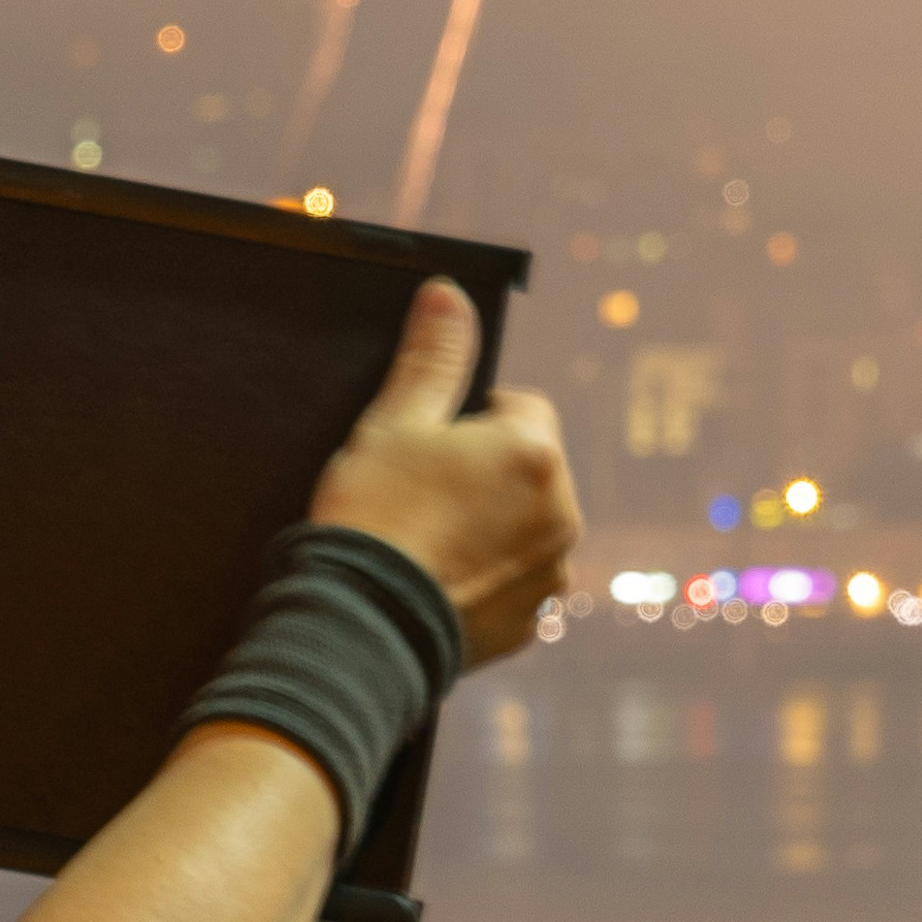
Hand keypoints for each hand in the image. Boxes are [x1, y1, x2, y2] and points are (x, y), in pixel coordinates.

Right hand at [309, 281, 579, 665]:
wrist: (359, 628)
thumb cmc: (374, 515)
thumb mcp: (394, 422)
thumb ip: (433, 357)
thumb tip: (448, 293)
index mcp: (536, 452)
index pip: (521, 407)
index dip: (472, 419)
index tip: (428, 445)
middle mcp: (563, 512)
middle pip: (528, 468)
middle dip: (485, 473)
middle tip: (419, 493)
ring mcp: (551, 573)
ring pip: (524, 526)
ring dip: (491, 525)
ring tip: (425, 541)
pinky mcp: (531, 623)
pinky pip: (513, 582)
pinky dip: (485, 578)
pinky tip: (434, 580)